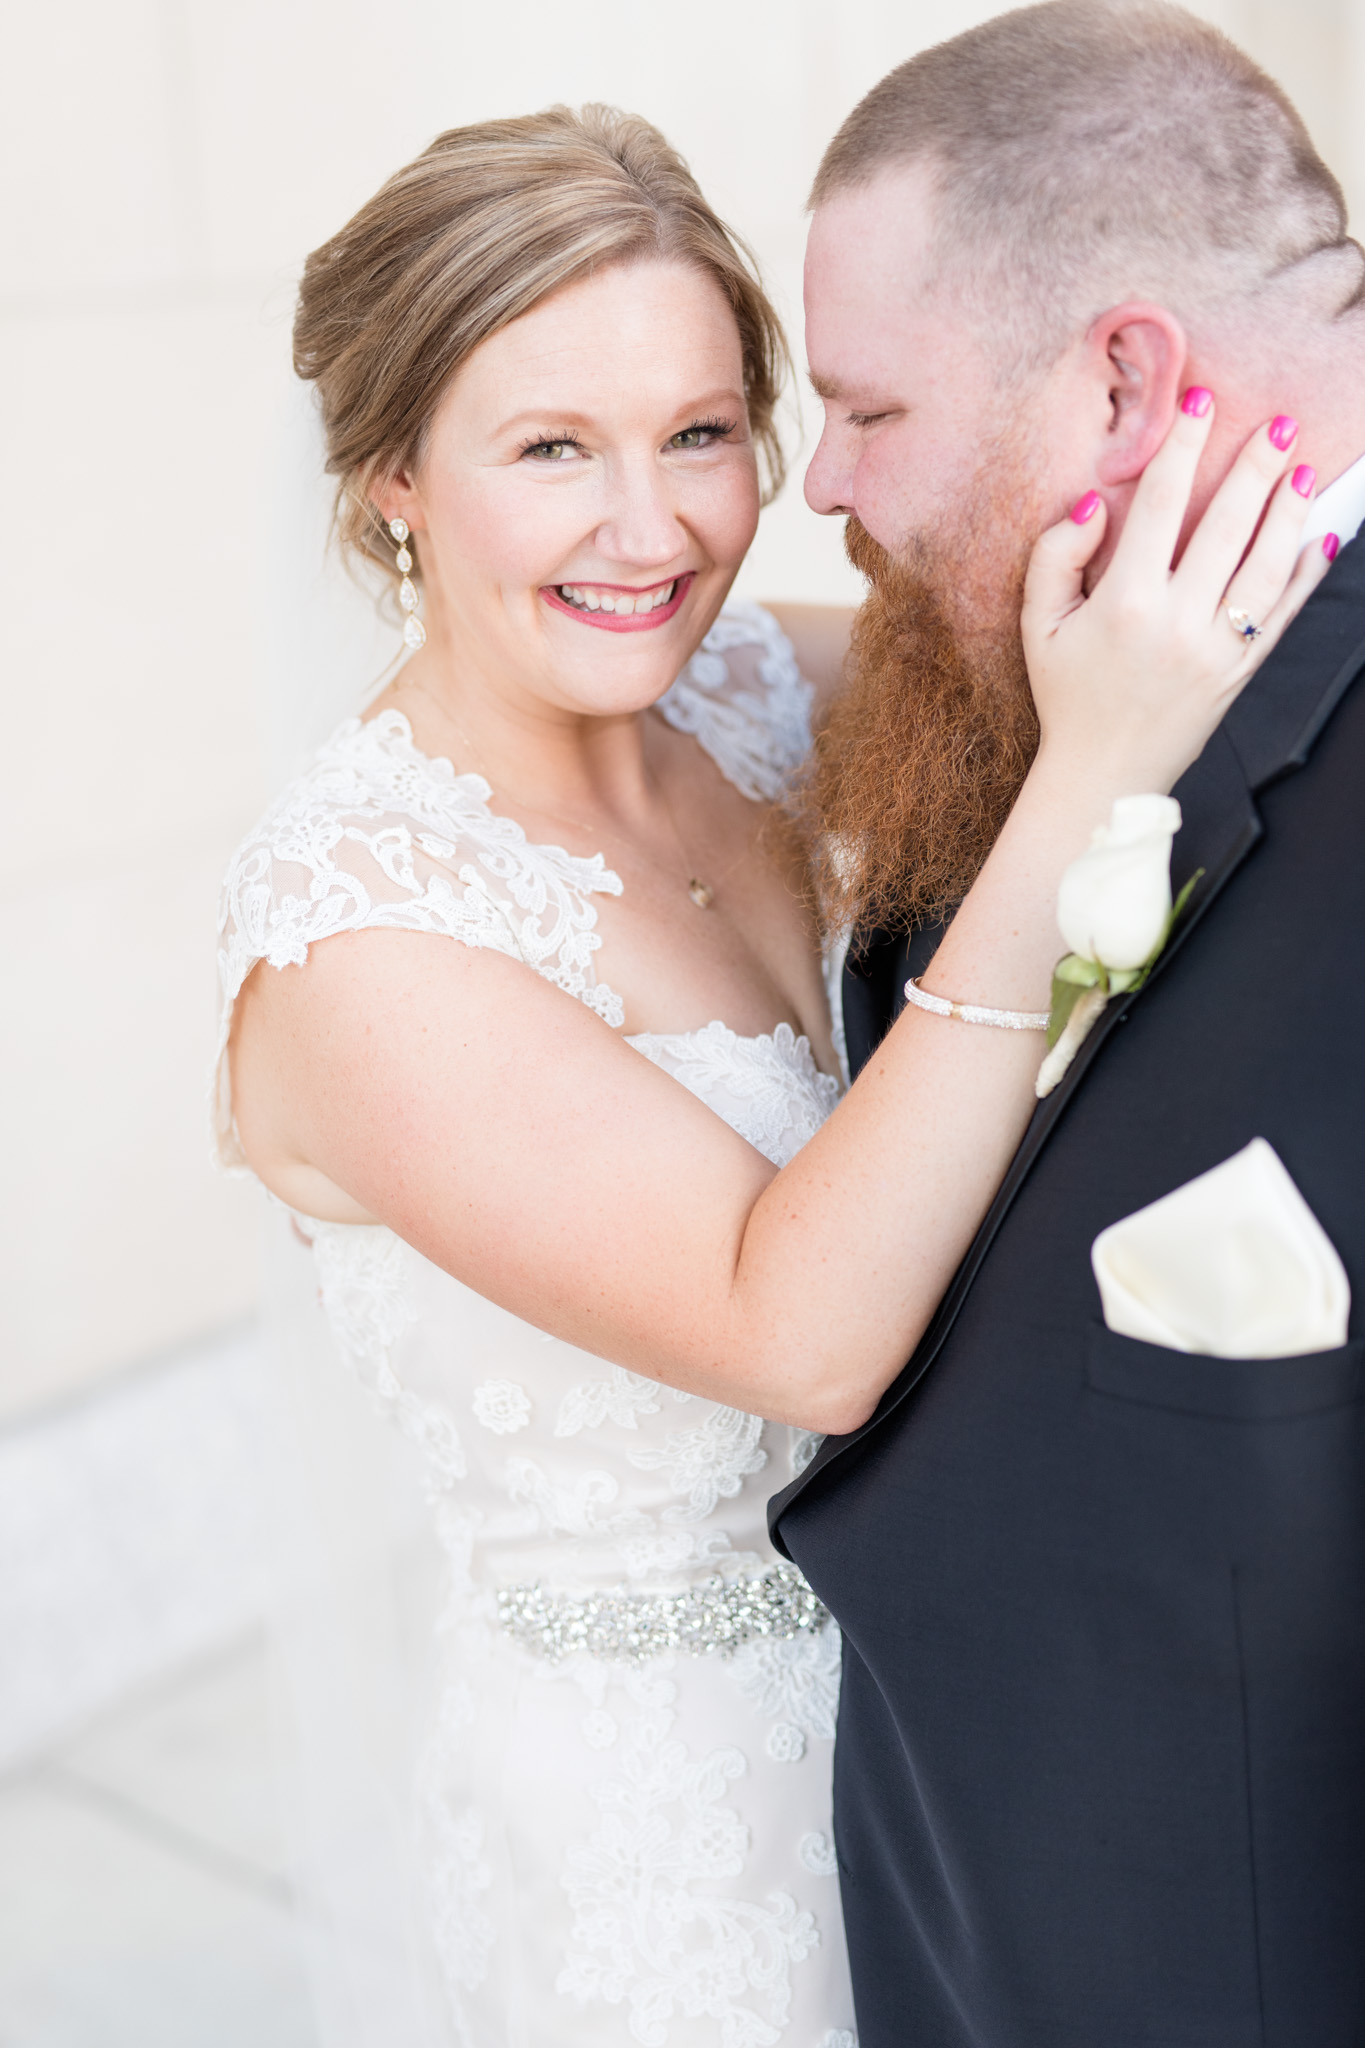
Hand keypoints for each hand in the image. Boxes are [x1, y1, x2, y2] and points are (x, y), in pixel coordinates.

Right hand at [1021, 395, 1333, 794]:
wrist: (1103, 774)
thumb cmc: (1068, 696)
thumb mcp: (1038, 626)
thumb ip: (1055, 556)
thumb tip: (1096, 503)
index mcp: (1124, 602)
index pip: (1163, 505)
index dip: (1184, 446)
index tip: (1201, 401)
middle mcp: (1177, 623)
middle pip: (1227, 526)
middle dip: (1256, 468)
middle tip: (1279, 424)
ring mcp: (1216, 650)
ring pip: (1265, 567)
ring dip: (1288, 513)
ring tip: (1302, 469)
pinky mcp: (1239, 672)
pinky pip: (1283, 616)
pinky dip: (1308, 575)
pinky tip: (1323, 537)